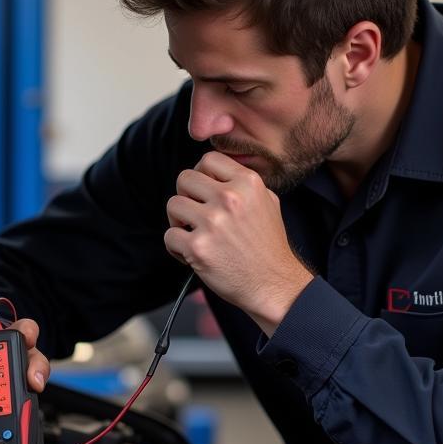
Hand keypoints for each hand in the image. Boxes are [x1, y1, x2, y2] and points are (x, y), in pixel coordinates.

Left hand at [165, 151, 312, 334]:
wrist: (273, 284)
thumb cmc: (268, 246)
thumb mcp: (268, 202)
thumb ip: (243, 184)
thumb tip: (215, 173)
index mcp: (247, 183)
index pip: (208, 159)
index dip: (201, 174)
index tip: (203, 191)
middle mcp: (229, 198)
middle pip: (184, 178)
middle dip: (186, 195)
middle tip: (195, 214)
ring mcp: (212, 222)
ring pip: (173, 205)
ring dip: (178, 221)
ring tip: (193, 234)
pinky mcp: (198, 247)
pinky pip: (169, 235)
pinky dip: (176, 247)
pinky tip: (192, 254)